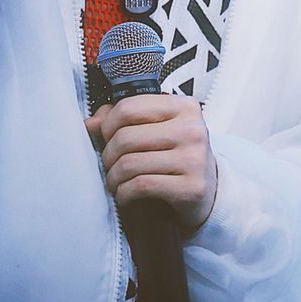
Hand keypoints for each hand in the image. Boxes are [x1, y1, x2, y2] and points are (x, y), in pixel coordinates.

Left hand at [84, 94, 217, 234]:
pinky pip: (141, 186)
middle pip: (126, 137)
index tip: (106, 137)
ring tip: (114, 181)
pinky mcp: (191, 188)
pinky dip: (124, 193)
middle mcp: (192, 129)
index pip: (129, 107)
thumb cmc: (177, 154)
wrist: (209, 191)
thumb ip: (124, 118)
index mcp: (184, 106)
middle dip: (108, 154)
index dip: (108, 124)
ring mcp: (194, 159)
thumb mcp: (157, 129)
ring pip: (130, 163)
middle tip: (109, 164)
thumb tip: (91, 123)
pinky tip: (125, 195)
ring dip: (113, 177)